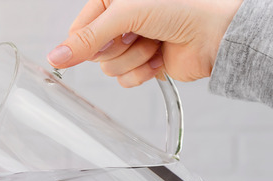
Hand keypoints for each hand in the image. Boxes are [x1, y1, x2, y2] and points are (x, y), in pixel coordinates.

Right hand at [48, 0, 242, 86]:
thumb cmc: (182, 9)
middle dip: (118, 48)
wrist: (218, 34)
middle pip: (93, 52)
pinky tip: (160, 57)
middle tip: (140, 33)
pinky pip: (126, 80)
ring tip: (156, 43)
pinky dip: (143, 72)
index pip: (79, 30)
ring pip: (110, 69)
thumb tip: (54, 57)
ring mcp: (132, 44)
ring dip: (134, 59)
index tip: (111, 36)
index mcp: (111, 2)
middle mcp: (120, 23)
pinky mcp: (144, 65)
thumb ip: (88, 37)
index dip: (88, 41)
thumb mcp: (126, 14)